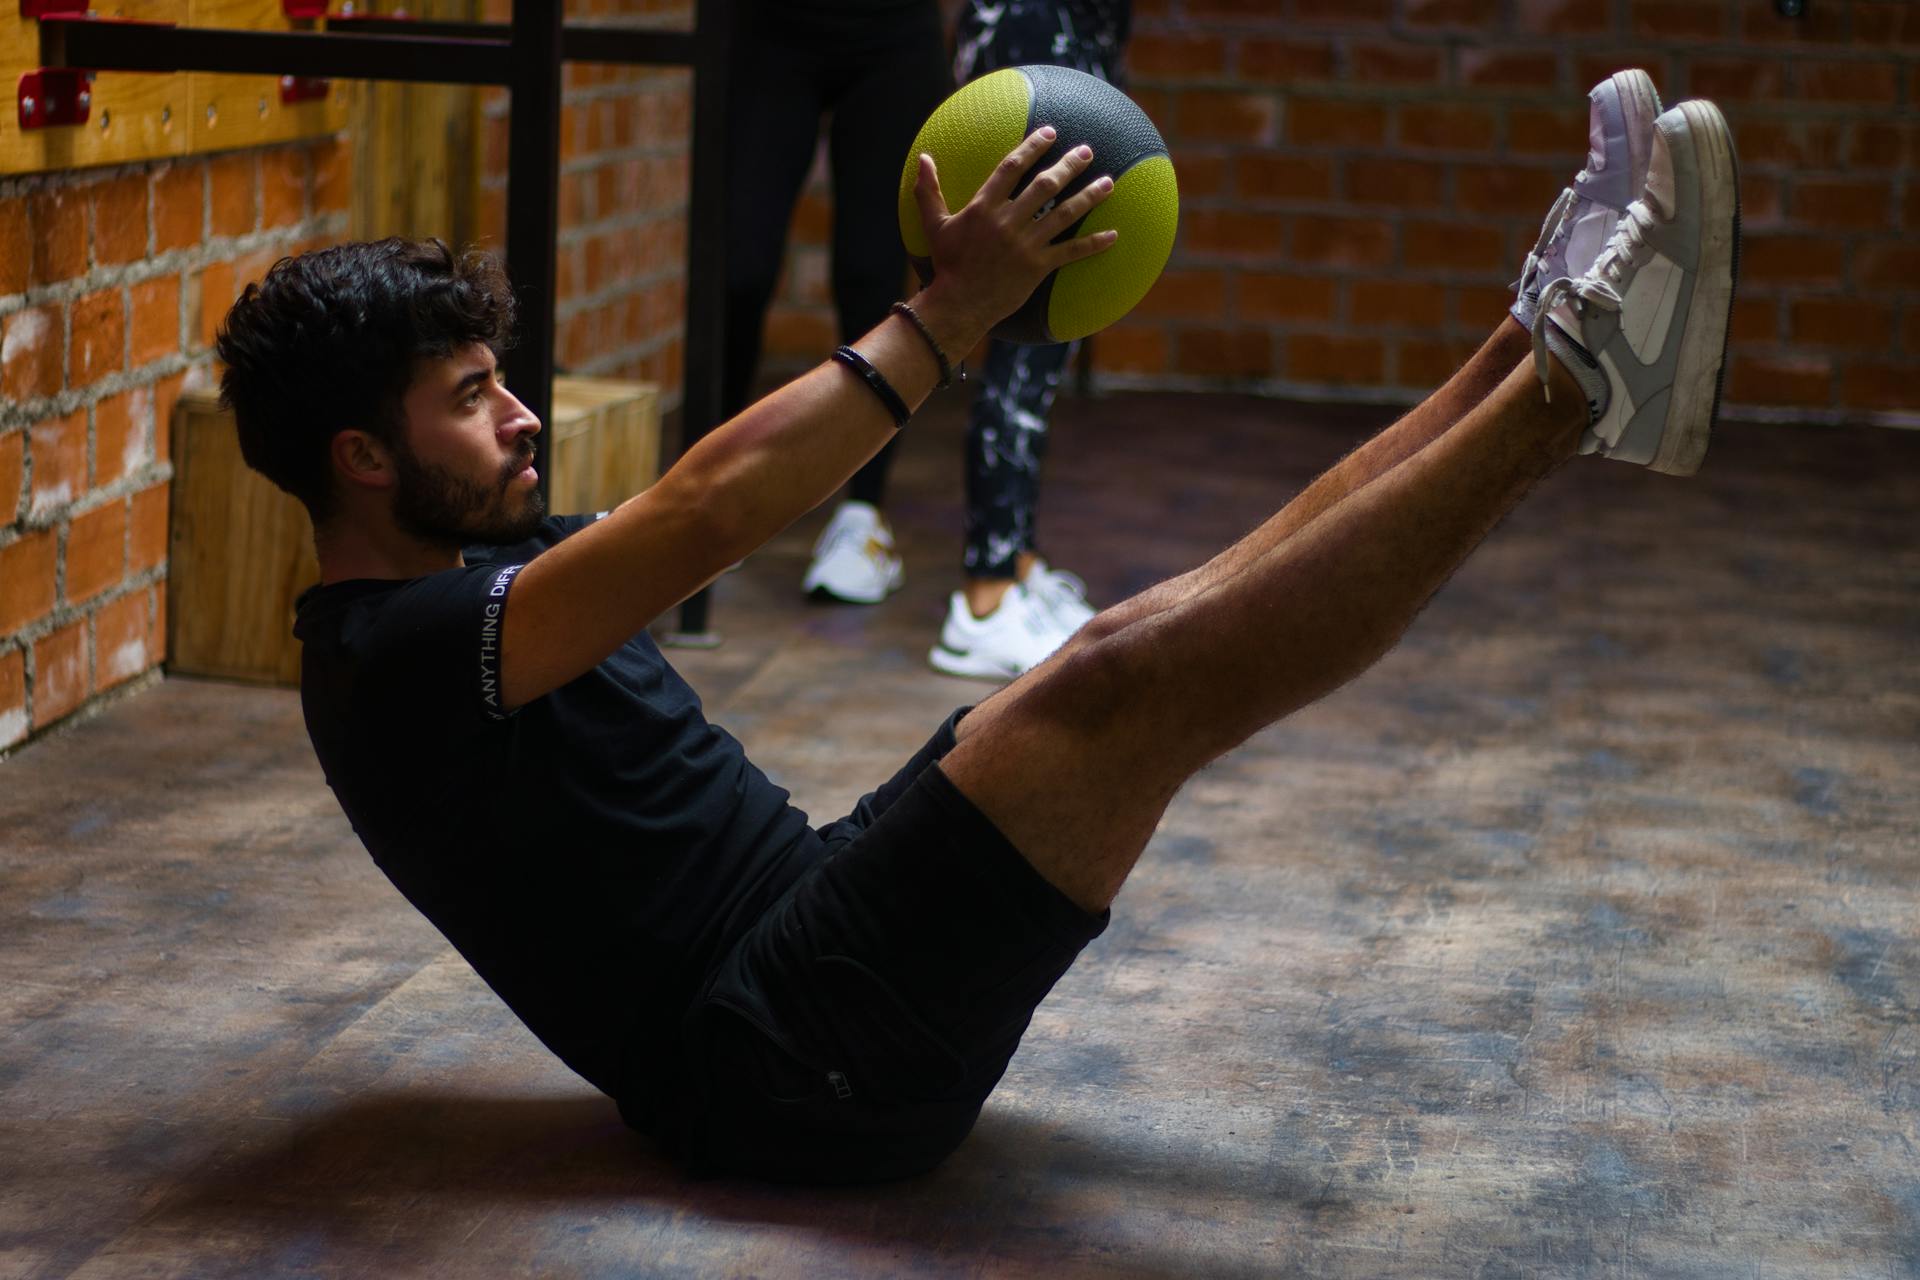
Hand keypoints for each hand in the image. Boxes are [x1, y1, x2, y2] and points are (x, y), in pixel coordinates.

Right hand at [909, 127, 1118, 348]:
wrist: (959, 304)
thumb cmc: (947, 264)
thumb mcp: (934, 225)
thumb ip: (929, 190)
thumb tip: (922, 157)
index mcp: (984, 207)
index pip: (1012, 167)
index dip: (1032, 147)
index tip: (1050, 133)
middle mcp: (1008, 222)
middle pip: (1044, 185)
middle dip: (1069, 165)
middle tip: (1087, 151)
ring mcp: (1026, 244)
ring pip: (1064, 214)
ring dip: (1088, 196)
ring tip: (1108, 183)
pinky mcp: (1038, 267)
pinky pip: (1071, 252)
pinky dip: (1093, 244)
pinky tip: (1113, 235)